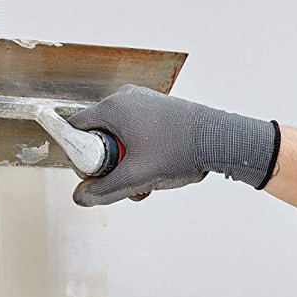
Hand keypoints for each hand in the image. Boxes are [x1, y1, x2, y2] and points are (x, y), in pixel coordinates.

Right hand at [67, 85, 209, 206]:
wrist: (220, 139)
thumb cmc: (178, 152)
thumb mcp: (136, 177)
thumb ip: (105, 190)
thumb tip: (81, 198)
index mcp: (113, 108)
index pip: (76, 127)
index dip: (78, 153)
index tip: (91, 173)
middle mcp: (125, 97)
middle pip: (99, 132)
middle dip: (108, 160)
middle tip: (123, 178)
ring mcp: (143, 99)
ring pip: (120, 133)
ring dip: (126, 158)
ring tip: (146, 175)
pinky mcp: (158, 106)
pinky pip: (137, 128)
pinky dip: (141, 148)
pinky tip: (158, 164)